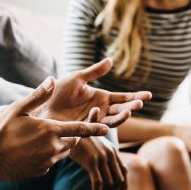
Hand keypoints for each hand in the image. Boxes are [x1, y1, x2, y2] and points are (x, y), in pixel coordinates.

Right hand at [0, 77, 108, 189]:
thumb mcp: (17, 109)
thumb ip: (38, 95)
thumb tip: (52, 79)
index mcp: (50, 130)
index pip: (80, 129)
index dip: (94, 127)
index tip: (107, 128)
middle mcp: (52, 147)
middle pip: (72, 141)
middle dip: (72, 135)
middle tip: (60, 129)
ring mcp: (47, 161)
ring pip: (62, 152)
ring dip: (59, 145)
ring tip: (41, 138)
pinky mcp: (40, 171)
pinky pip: (51, 161)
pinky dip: (48, 155)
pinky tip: (30, 150)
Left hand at [37, 58, 151, 126]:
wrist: (41, 106)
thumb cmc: (57, 92)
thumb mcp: (77, 78)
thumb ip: (94, 72)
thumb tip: (110, 60)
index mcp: (102, 98)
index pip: (123, 98)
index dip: (135, 96)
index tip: (149, 95)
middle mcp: (100, 111)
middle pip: (121, 110)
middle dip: (132, 107)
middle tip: (140, 103)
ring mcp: (93, 121)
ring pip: (112, 121)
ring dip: (121, 117)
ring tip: (128, 111)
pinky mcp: (83, 129)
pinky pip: (93, 125)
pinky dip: (96, 118)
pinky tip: (96, 109)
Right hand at [70, 111, 126, 189]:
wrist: (67, 131)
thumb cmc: (78, 138)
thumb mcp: (94, 144)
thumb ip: (102, 155)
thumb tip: (106, 170)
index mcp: (112, 150)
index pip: (124, 171)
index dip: (124, 185)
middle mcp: (110, 154)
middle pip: (118, 180)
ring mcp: (101, 158)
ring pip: (109, 184)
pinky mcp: (91, 162)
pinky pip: (97, 183)